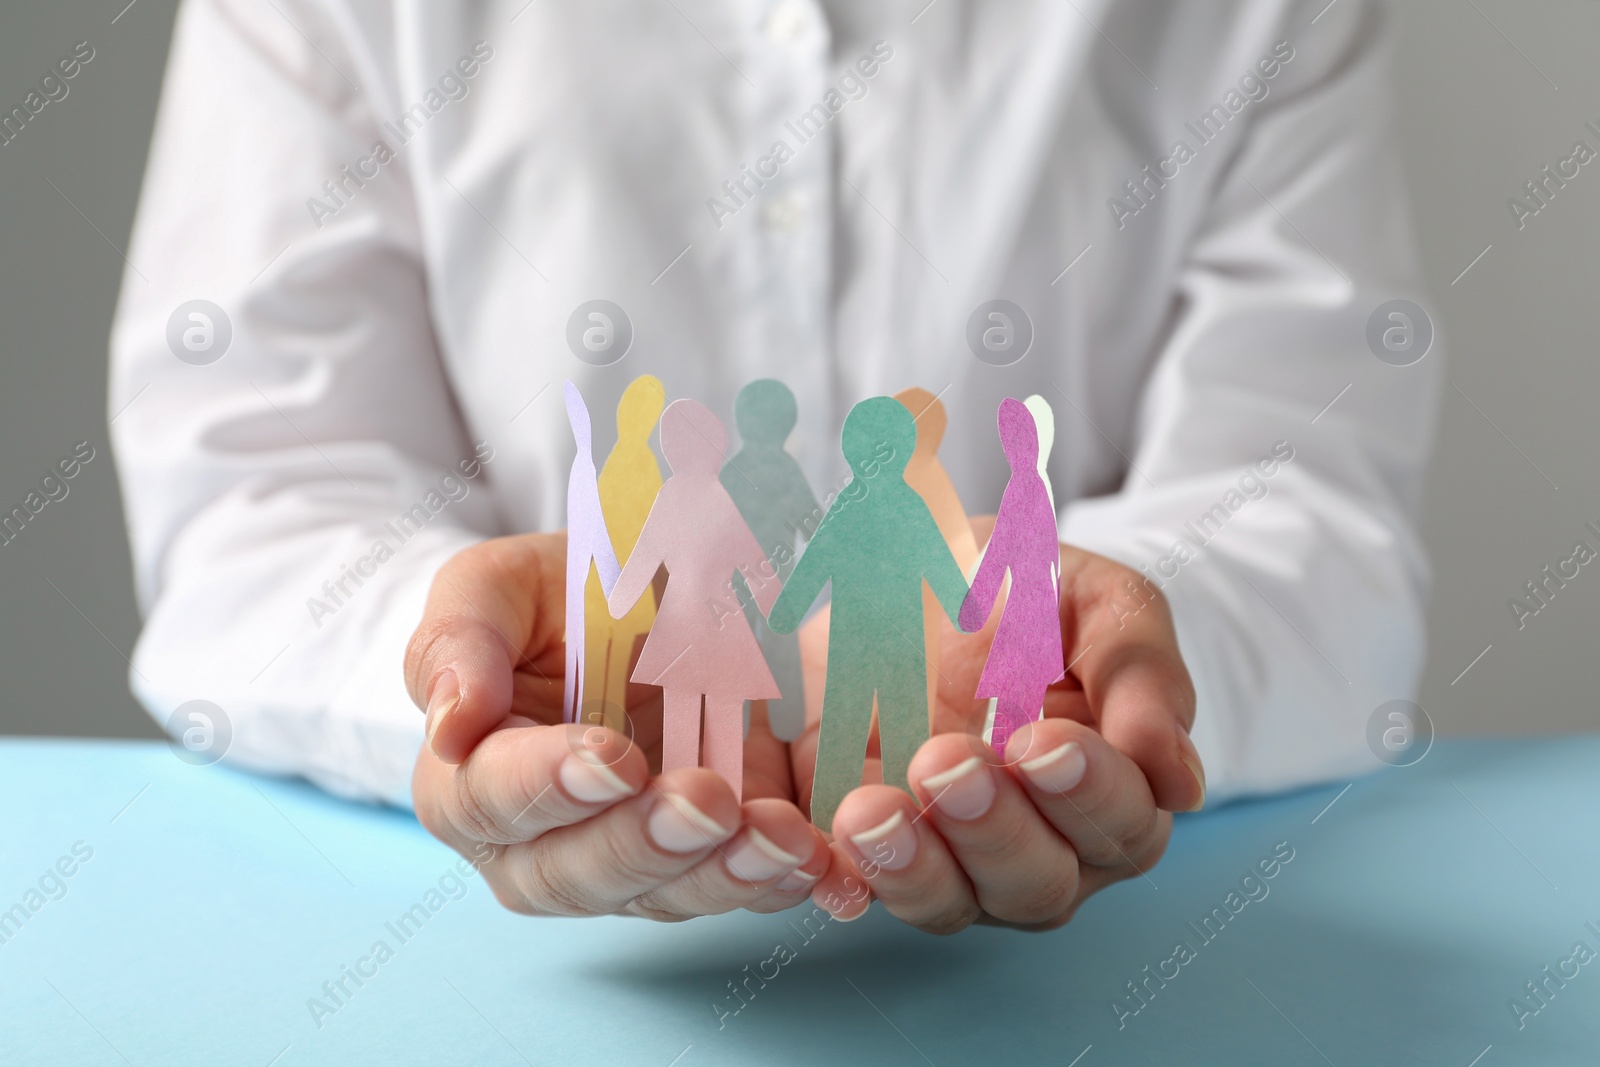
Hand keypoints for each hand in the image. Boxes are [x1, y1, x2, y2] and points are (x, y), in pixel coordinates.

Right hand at [404, 533, 828, 919]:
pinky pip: (732, 890)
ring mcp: (625, 867)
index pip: (491, 801)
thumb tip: (450, 726)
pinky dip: (774, 880)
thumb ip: (458, 641)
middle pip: (575, 873)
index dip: (548, 785)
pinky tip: (813, 860)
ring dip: (721, 874)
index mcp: (471, 780)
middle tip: (705, 801)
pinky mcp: (701, 866)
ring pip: (661, 897)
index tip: (612, 756)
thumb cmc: (557, 599)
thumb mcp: (497, 587)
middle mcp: (537, 847)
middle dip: (645, 842)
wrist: (644, 603)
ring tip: (776, 837)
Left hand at [800, 530, 1204, 931]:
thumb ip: (1140, 675)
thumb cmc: (1034, 599)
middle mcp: (1042, 850)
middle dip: (993, 829)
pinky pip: (860, 888)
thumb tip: (1179, 781)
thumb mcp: (1099, 604)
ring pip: (949, 902)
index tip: (1042, 737)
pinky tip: (827, 843)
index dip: (1086, 788)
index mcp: (1112, 793)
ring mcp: (955, 863)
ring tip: (873, 812)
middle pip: (1036, 882)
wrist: (928, 584)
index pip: (1119, 821)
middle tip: (949, 763)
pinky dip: (843, 875)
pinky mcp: (875, 853)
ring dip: (913, 866)